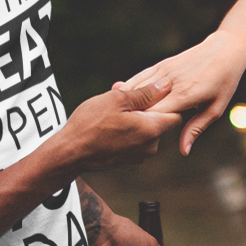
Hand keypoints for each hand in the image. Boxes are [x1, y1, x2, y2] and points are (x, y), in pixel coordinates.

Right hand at [53, 82, 181, 174]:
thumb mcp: (118, 100)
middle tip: (125, 100)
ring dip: (135, 120)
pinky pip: (134, 141)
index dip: (166, 102)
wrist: (69, 154)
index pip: (176, 114)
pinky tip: (109, 124)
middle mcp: (151, 146)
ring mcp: (139, 156)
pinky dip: (127, 132)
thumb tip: (167, 85)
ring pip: (146, 131)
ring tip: (113, 111)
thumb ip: (146, 93)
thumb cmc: (91, 124)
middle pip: (160, 122)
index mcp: (152, 129)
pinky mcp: (127, 161)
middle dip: (147, 110)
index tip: (150, 94)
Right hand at [118, 30, 245, 154]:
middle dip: (130, 117)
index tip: (130, 139)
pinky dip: (129, 87)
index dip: (142, 128)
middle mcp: (171, 83)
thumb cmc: (225, 82)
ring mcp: (165, 71)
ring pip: (137, 88)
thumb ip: (196, 128)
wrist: (226, 49)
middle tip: (114, 132)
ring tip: (110, 117)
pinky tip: (116, 96)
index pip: (156, 115)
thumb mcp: (216, 108)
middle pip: (143, 104)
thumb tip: (184, 150)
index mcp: (185, 95)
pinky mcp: (162, 64)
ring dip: (125, 102)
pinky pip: (140, 77)